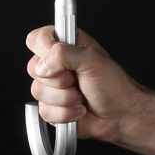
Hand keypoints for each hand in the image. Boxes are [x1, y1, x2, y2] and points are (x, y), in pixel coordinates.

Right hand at [26, 25, 143, 143]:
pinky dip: (65, 113)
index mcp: (65, 45)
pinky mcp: (51, 107)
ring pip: (38, 91)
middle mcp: (55, 65)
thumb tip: (44, 64)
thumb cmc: (113, 85)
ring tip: (80, 96)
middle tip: (77, 79)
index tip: (59, 57)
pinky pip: (44, 111)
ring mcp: (52, 87)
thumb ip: (64, 54)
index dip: (44, 49)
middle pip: (33, 67)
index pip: (37, 39)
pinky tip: (78, 109)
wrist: (121, 115)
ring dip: (64, 98)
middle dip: (59, 79)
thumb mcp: (92, 59)